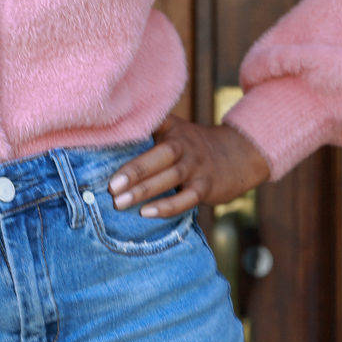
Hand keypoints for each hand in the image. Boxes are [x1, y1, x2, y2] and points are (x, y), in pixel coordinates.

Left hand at [104, 116, 271, 217]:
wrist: (239, 154)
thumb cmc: (191, 146)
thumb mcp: (173, 130)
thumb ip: (146, 133)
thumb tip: (103, 142)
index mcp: (171, 129)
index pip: (149, 128)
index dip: (128, 137)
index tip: (103, 148)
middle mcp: (184, 145)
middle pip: (159, 156)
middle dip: (134, 171)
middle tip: (110, 186)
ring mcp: (196, 166)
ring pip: (171, 177)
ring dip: (145, 190)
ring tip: (120, 203)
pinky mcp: (206, 186)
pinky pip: (187, 198)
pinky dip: (167, 207)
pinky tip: (147, 213)